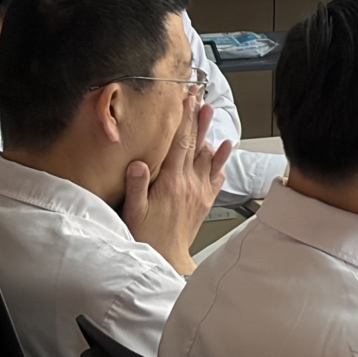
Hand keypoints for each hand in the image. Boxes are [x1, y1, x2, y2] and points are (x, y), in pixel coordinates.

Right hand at [122, 100, 231, 275]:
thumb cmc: (148, 235)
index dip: (185, 120)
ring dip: (209, 133)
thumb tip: (138, 163)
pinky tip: (224, 148)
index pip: (180, 143)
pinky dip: (221, 159)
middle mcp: (190, 183)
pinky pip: (217, 175)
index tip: (187, 101)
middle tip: (199, 99)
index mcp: (171, 182)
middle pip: (195, 144)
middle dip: (197, 119)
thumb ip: (136, 185)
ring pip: (208, 156)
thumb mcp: (133, 211)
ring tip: (210, 114)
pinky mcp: (206, 199)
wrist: (167, 257)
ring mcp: (200, 190)